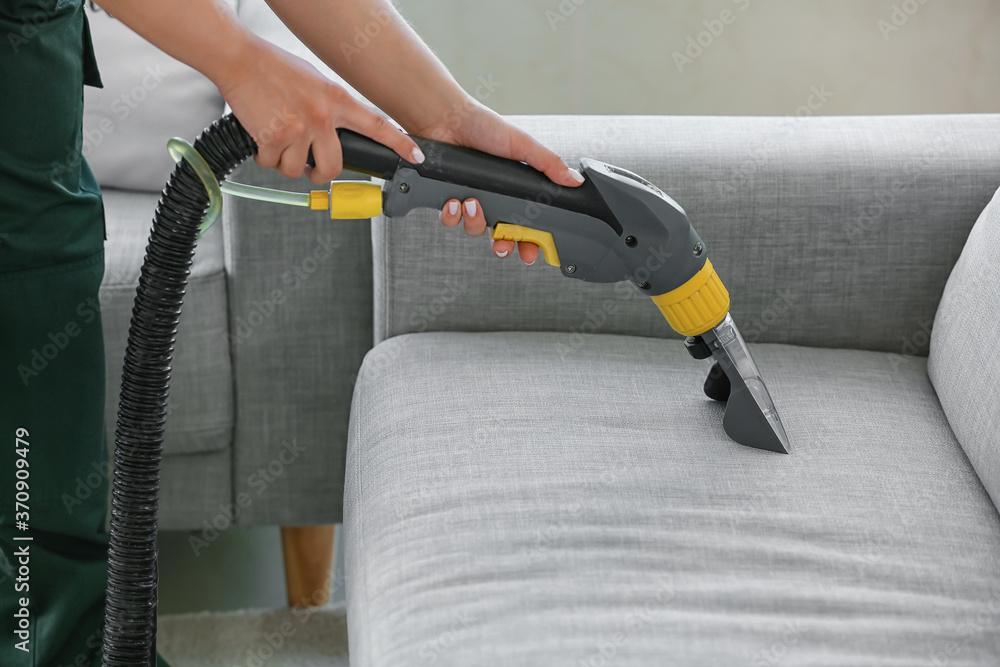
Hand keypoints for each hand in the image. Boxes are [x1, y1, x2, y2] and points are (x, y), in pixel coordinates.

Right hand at [216, 36, 424, 184]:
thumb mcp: (314, 84)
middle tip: (309, 168)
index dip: (399, 143)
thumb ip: (328, 108)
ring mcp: (300, 129)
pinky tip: (261, 136)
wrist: (239, 59)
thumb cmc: (272, 69)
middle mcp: (323, 116)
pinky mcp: (275, 138)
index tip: (416, 157)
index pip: (377, 125)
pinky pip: (271, 164)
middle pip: (334, 166)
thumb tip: (331, 133)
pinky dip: (263, 156)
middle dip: (320, 174)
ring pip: (297, 170)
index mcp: (337, 100)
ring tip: (276, 139)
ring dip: (284, 162)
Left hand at [416, 99, 583, 263]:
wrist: (448, 118)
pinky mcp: (448, 199)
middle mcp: (492, 198)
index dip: (529, 242)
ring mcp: (469, 200)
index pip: (525, 225)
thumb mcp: (522, 145)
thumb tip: (575, 180)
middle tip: (502, 244)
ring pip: (474, 230)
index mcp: (513, 190)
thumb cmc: (484, 126)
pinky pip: (450, 221)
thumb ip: (549, 164)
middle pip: (501, 237)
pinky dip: (452, 215)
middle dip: (503, 246)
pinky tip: (455, 200)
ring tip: (472, 203)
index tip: (532, 253)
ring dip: (475, 222)